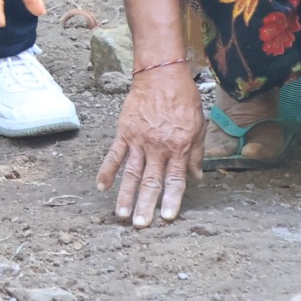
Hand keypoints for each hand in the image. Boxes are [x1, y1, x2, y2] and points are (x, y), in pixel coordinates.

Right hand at [97, 61, 200, 225]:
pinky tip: (101, 187)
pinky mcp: (124, 133)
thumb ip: (197, 153)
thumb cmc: (183, 99)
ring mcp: (139, 141)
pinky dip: (107, 171)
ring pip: (131, 173)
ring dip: (125, 195)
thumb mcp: (199, 125)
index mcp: (179, 148)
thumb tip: (197, 177)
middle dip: (146, 205)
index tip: (167, 217)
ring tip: (121, 215)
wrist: (161, 74)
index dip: (172, 200)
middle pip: (151, 181)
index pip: (175, 180)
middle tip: (140, 226)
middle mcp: (158, 147)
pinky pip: (114, 155)